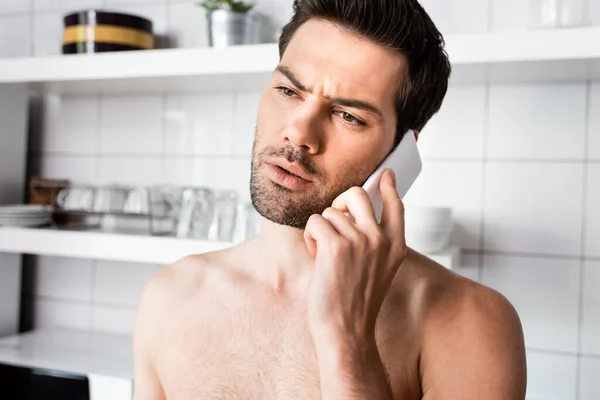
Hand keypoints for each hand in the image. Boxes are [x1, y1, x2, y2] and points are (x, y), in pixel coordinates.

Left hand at [304, 169, 407, 343]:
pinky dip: (310, 237)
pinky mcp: (336, 246)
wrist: (347, 330)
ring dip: (321, 230)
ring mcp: (361, 240)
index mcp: (396, 246)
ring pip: (330, 212)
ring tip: (325, 256)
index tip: (385, 174)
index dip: (388, 186)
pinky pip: (315, 222)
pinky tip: (316, 257)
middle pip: (357, 194)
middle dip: (339, 202)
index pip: (395, 205)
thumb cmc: (355, 303)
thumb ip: (375, 243)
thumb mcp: (378, 270)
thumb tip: (353, 215)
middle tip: (334, 220)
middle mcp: (381, 239)